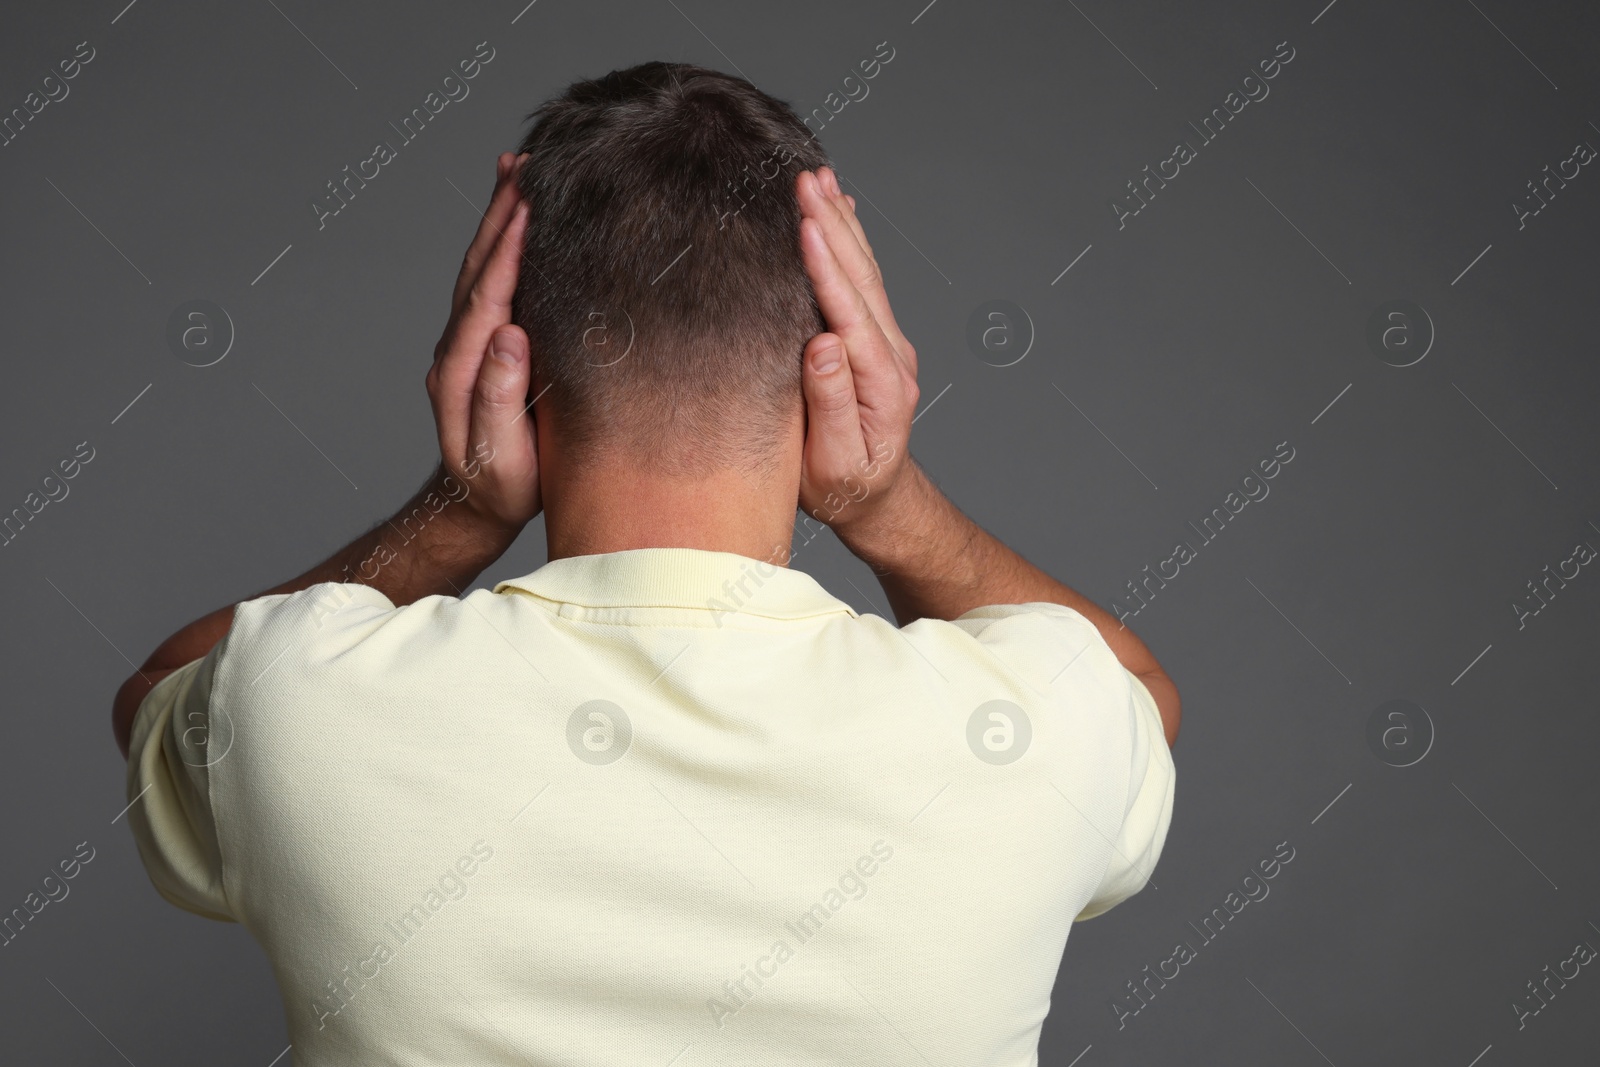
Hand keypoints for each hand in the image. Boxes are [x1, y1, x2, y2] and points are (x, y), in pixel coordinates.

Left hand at [425, 151, 539, 540]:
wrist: (475, 508)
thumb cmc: (500, 487)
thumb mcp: (502, 455)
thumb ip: (499, 397)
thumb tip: (508, 335)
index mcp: (461, 372)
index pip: (486, 297)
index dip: (508, 249)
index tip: (529, 206)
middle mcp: (455, 350)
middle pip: (476, 268)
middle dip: (499, 214)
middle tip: (524, 163)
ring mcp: (464, 345)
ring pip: (479, 268)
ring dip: (497, 218)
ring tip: (517, 172)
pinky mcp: (479, 345)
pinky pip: (489, 283)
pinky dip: (500, 245)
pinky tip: (516, 222)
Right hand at [794, 166, 920, 542]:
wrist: (877, 502)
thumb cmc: (845, 490)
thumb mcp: (832, 464)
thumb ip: (830, 406)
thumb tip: (824, 347)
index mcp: (881, 383)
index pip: (850, 313)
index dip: (826, 267)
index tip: (805, 224)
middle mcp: (891, 355)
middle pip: (862, 278)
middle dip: (833, 226)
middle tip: (806, 179)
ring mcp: (887, 344)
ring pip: (865, 272)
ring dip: (842, 223)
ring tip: (820, 179)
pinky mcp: (875, 341)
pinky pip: (862, 282)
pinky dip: (849, 242)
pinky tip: (839, 212)